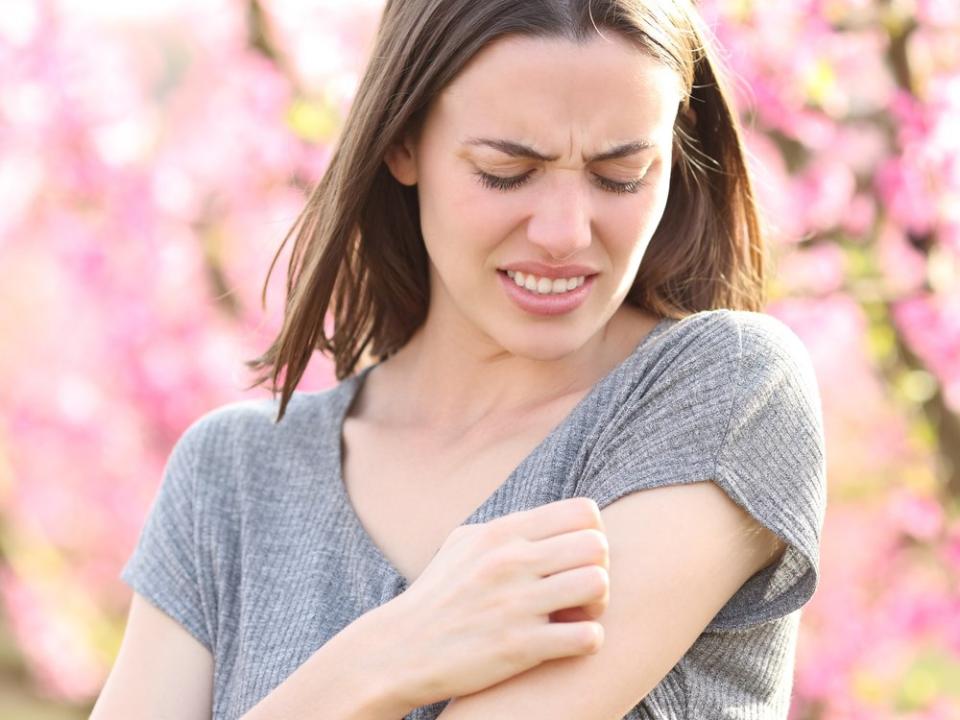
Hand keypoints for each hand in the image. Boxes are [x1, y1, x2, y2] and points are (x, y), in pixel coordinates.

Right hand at [387, 497, 609, 706]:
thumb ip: (508, 527)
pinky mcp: (520, 647)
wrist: (400, 650)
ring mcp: (516, 604)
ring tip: (579, 616)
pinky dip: (589, 641)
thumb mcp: (464, 544)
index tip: (575, 558)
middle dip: (599, 568)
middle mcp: (510, 561)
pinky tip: (569, 643)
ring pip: (598, 585)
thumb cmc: (438, 595)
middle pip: (596, 546)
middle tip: (582, 591)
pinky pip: (588, 636)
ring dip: (597, 605)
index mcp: (501, 533)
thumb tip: (548, 518)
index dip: (591, 534)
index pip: (583, 512)